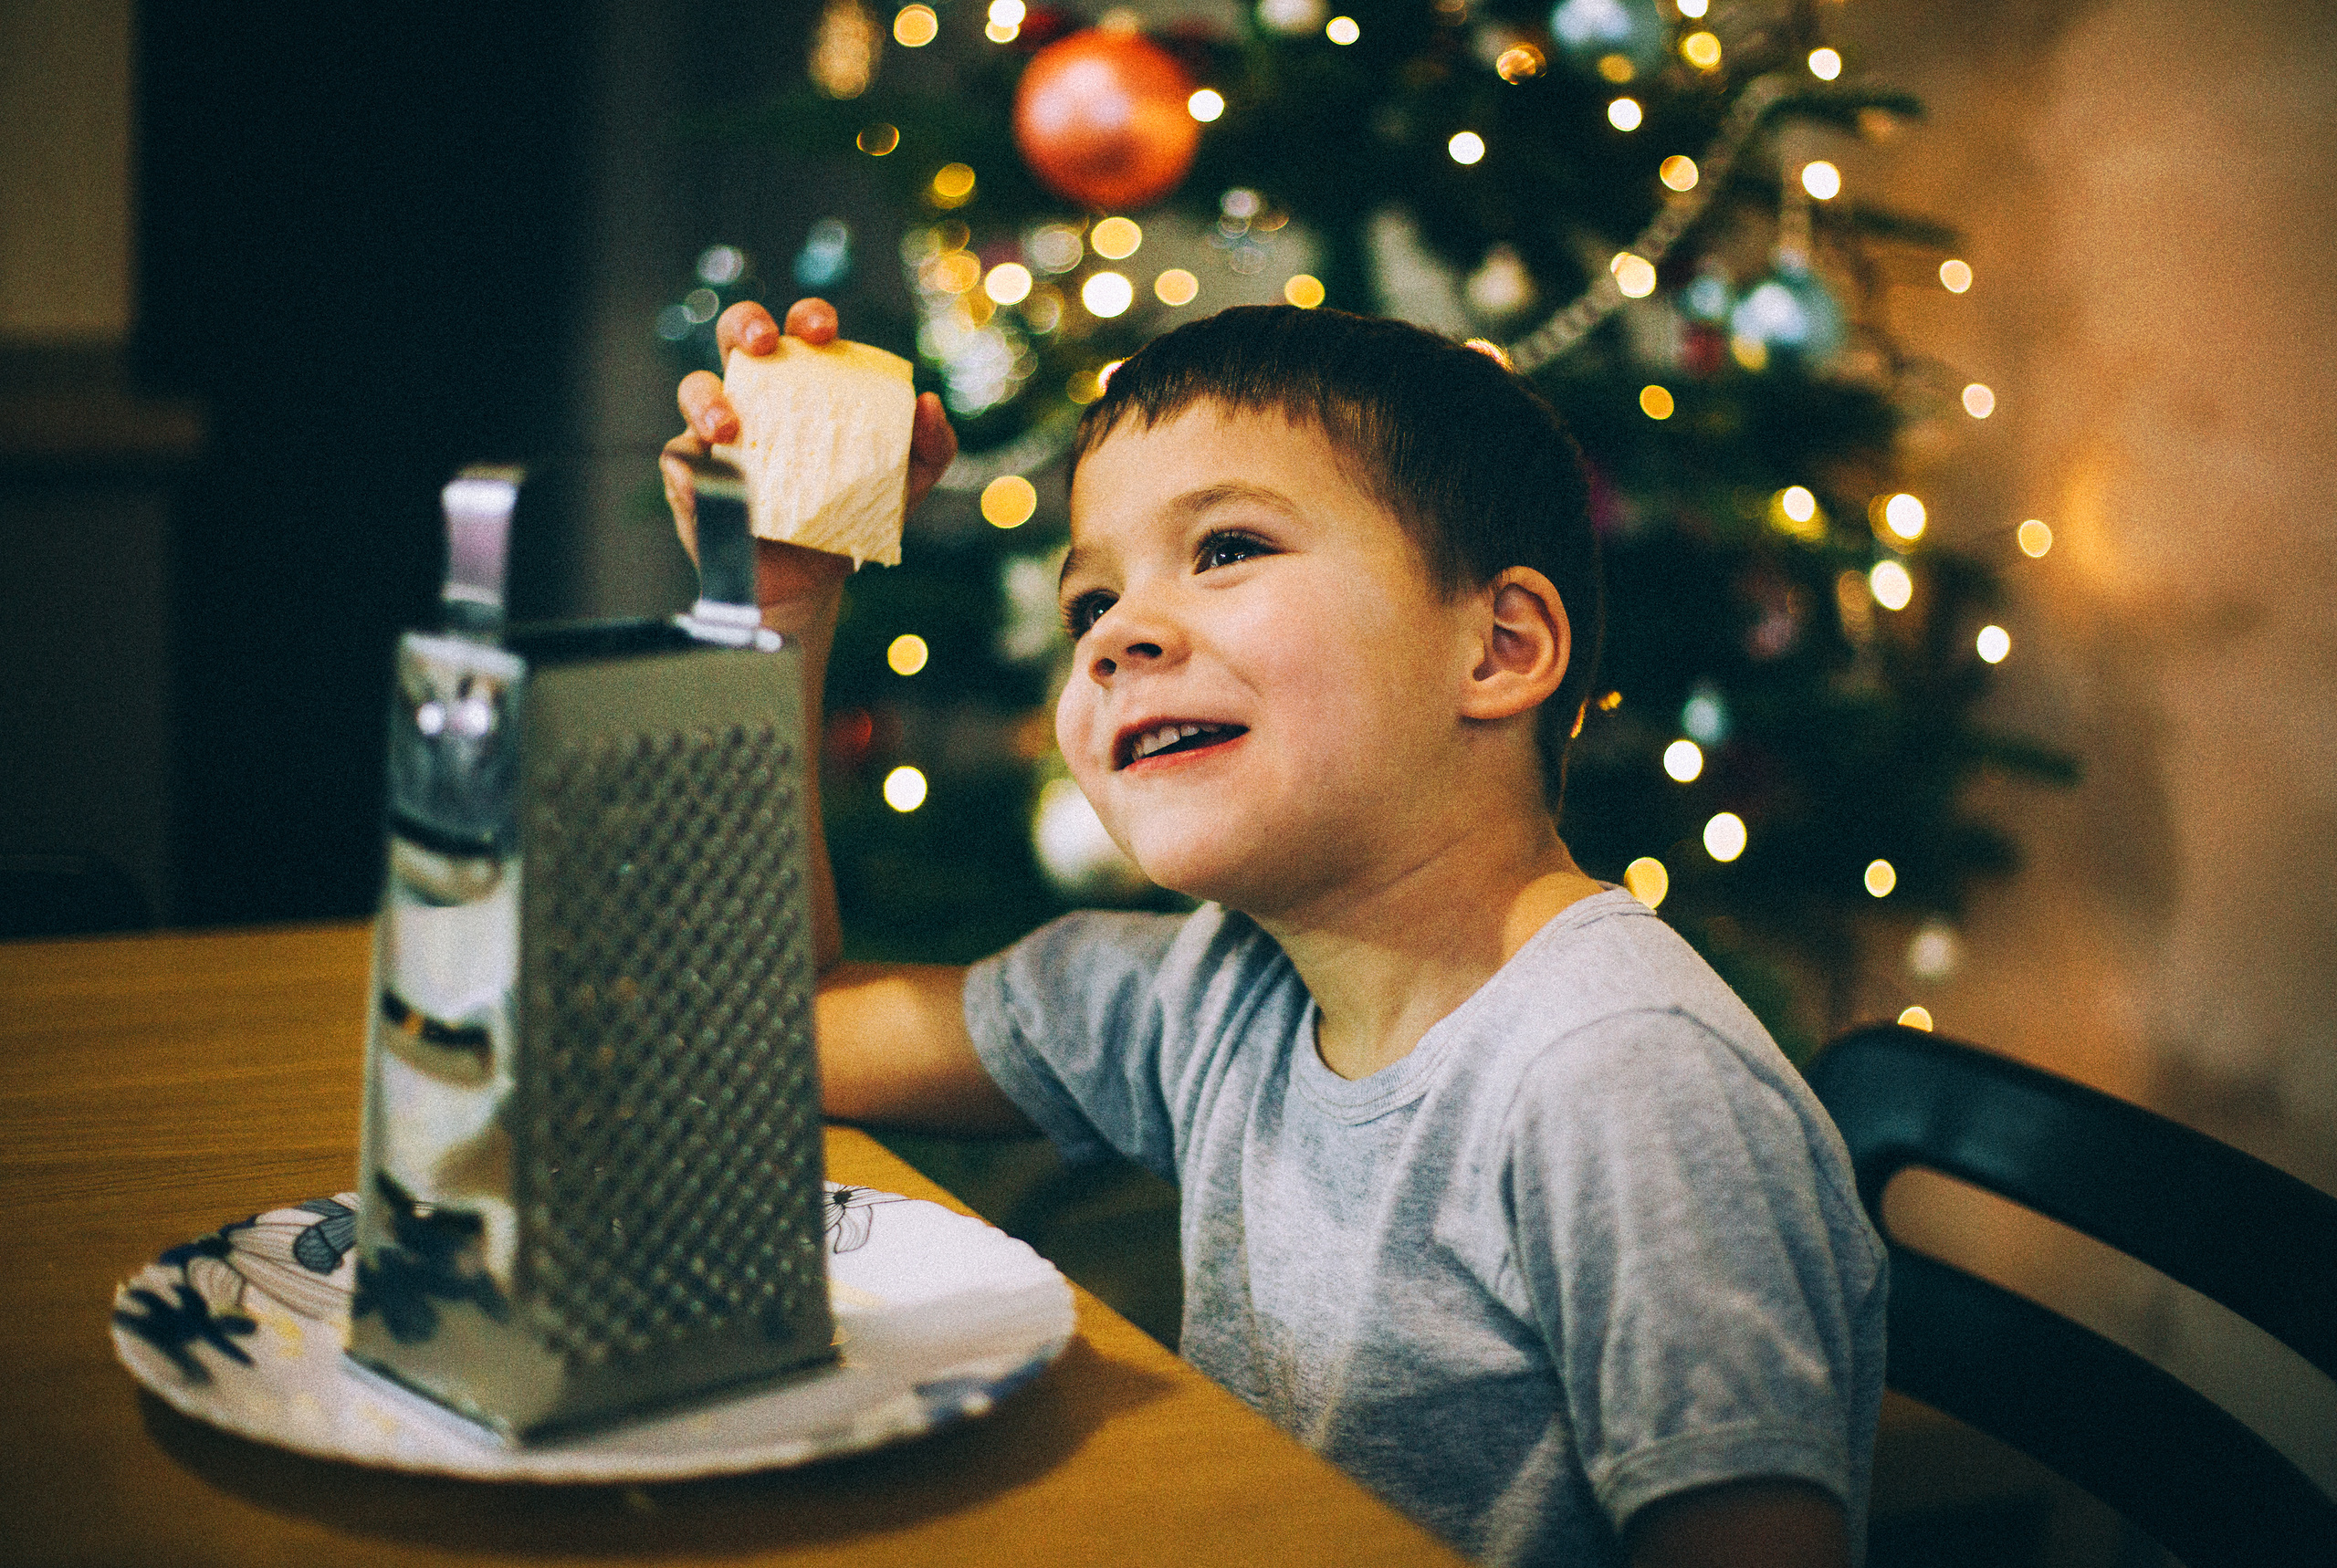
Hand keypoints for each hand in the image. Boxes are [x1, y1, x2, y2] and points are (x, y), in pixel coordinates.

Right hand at [659, 298, 957, 612]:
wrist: (812, 583)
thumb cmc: (854, 519)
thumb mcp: (904, 487)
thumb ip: (930, 448)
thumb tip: (929, 403)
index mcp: (806, 385)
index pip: (802, 334)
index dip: (809, 318)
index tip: (824, 333)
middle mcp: (757, 396)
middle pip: (737, 337)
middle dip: (745, 324)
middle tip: (764, 344)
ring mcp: (715, 433)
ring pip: (695, 389)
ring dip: (707, 399)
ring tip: (728, 429)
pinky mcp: (690, 476)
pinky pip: (678, 463)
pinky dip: (686, 470)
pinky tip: (701, 484)